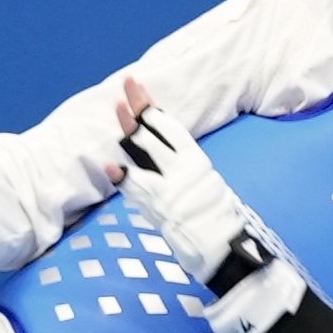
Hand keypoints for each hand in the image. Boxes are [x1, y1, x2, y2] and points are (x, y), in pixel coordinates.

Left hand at [111, 79, 272, 286]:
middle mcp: (182, 169)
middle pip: (155, 132)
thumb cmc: (214, 216)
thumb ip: (179, 166)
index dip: (151, 106)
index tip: (138, 87)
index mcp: (194, 161)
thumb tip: (161, 153)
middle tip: (126, 86)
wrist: (223, 245)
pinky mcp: (160, 208)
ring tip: (117, 108)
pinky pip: (137, 189)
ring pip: (145, 152)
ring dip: (129, 130)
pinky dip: (122, 177)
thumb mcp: (202, 182)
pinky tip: (109, 166)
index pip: (169, 128)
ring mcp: (170, 186)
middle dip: (138, 107)